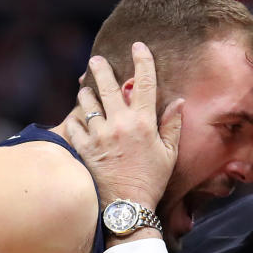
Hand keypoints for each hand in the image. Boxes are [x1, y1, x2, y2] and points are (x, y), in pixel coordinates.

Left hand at [67, 42, 183, 209]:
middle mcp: (120, 124)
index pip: (146, 83)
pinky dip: (74, 120)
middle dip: (101, 69)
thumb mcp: (169, 154)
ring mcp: (100, 136)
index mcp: (144, 123)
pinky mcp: (84, 148)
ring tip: (85, 89)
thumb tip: (178, 101)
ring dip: (86, 93)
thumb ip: (172, 126)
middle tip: (96, 60)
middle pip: (108, 86)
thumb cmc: (152, 181)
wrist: (128, 206)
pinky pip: (73, 126)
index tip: (139, 46)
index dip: (143, 61)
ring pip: (88, 103)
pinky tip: (77, 118)